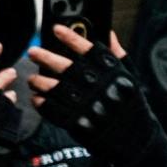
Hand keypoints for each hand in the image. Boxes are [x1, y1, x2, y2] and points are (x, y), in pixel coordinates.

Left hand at [28, 26, 159, 165]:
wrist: (133, 138)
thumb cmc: (131, 104)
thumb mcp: (130, 77)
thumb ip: (118, 55)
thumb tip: (109, 33)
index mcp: (113, 74)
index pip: (89, 49)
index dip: (71, 37)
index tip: (56, 28)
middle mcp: (99, 87)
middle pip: (65, 67)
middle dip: (45, 57)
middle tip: (32, 51)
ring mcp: (86, 105)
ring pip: (53, 87)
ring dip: (38, 80)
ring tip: (33, 78)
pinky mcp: (76, 122)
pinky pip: (50, 108)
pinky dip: (40, 101)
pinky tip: (38, 97)